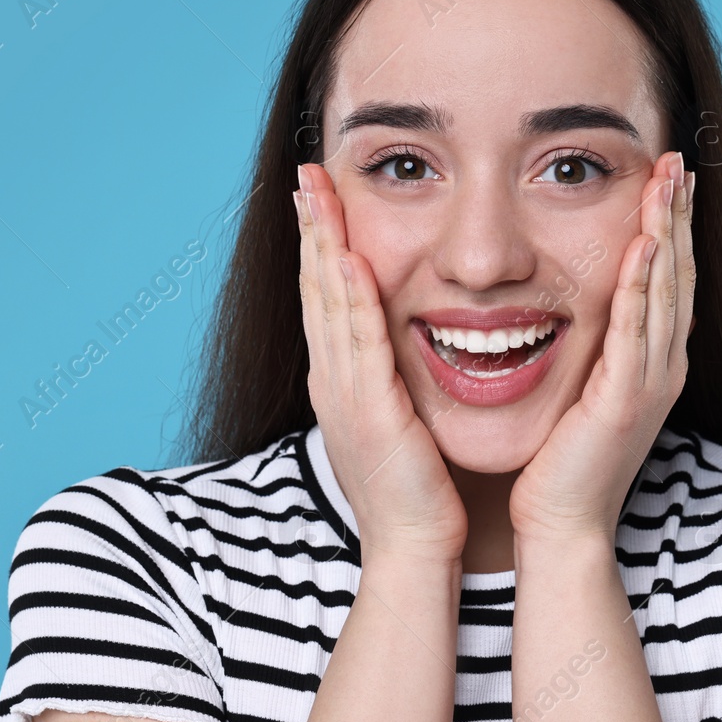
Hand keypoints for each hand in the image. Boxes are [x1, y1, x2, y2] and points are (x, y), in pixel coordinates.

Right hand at [295, 162, 468, 564]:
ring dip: (323, 245)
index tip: (319, 196)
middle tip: (305, 172)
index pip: (326, 297)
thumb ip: (395, 381)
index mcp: (341, 381)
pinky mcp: (370, 412)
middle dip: (312, 228)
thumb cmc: (416, 492)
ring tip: (317, 193)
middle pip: (317, 288)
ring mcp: (345, 395)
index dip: (320, 243)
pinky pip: (359, 345)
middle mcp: (333, 381)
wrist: (414, 549)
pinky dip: (350, 300)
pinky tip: (348, 259)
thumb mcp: (400, 422)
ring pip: (329, 304)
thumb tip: (408, 345)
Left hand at [508, 150, 695, 542]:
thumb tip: (569, 307)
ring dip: (667, 232)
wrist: (561, 525)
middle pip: (678, 275)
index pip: (668, 280)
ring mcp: (650, 383)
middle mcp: (663, 367)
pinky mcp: (625, 400)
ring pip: (666, 292)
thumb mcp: (581, 390)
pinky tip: (643, 246)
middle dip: (678, 215)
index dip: (672, 227)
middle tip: (677, 161)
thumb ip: (588, 349)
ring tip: (668, 182)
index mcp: (652, 362)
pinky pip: (635, 332)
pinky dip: (641, 287)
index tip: (668, 178)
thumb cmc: (560, 463)